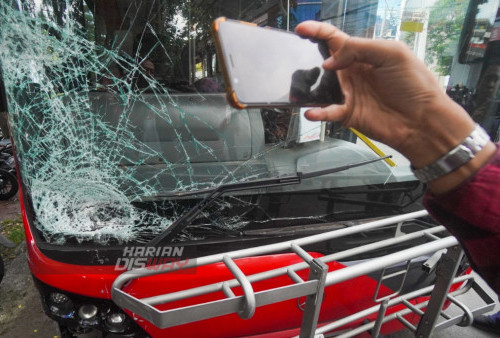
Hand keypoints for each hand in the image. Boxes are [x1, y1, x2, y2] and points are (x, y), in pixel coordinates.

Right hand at [295, 21, 495, 193]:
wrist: (423, 120)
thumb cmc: (414, 85)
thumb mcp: (391, 54)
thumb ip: (359, 49)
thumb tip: (329, 61)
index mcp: (364, 54)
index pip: (336, 38)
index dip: (317, 31)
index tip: (301, 28)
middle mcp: (353, 72)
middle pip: (323, 61)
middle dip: (306, 58)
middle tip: (293, 56)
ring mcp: (349, 93)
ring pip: (320, 87)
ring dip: (307, 87)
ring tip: (296, 87)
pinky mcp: (348, 114)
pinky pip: (328, 112)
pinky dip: (318, 113)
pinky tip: (312, 112)